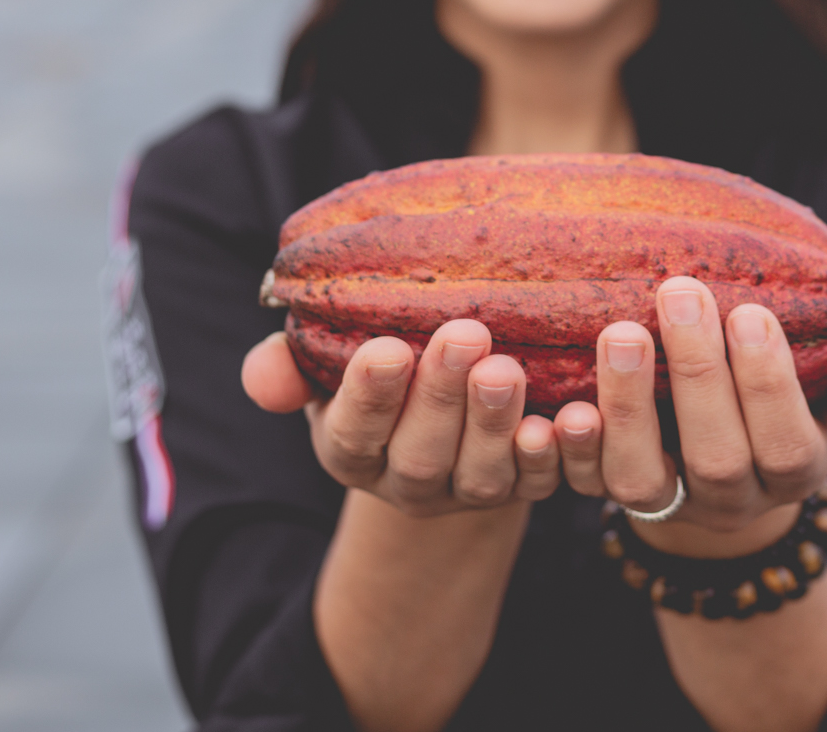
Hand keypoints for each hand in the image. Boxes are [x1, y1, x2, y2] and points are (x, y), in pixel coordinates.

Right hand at [242, 319, 562, 516]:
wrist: (445, 420)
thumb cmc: (382, 373)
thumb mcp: (326, 368)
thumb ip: (289, 369)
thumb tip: (262, 376)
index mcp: (352, 450)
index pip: (353, 432)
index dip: (369, 395)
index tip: (387, 349)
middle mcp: (408, 481)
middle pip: (420, 452)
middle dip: (440, 396)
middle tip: (463, 334)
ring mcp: (468, 491)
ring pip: (481, 472)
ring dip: (494, 421)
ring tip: (506, 367)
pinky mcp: (524, 490)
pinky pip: (539, 484)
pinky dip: (551, 456)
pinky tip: (564, 418)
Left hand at [555, 276, 826, 552]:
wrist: (731, 438)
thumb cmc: (790, 387)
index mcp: (795, 470)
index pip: (786, 443)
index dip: (768, 384)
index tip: (749, 312)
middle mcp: (734, 498)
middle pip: (717, 457)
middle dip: (698, 374)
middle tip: (680, 293)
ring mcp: (670, 503)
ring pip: (642, 479)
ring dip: (629, 405)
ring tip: (620, 331)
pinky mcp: (613, 493)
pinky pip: (587, 483)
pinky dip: (573, 447)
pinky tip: (566, 400)